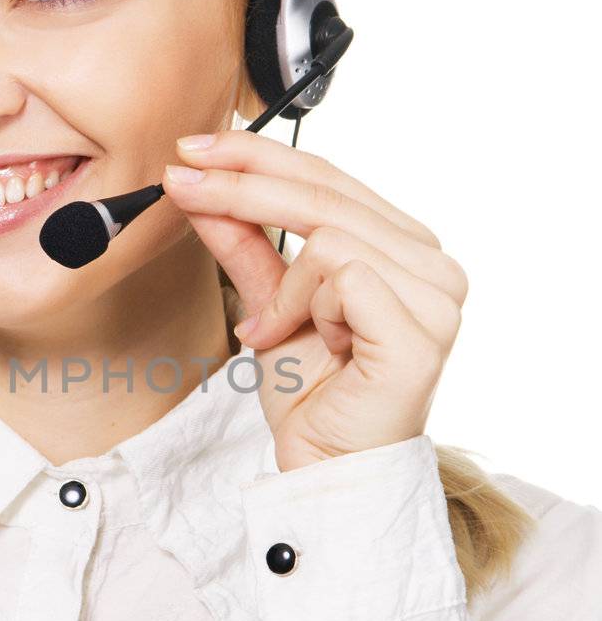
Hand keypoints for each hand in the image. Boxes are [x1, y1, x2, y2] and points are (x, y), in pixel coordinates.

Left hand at [162, 129, 467, 471]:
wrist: (324, 469)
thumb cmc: (310, 395)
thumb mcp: (267, 302)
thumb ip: (246, 243)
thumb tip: (200, 182)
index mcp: (406, 248)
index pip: (330, 177)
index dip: (259, 156)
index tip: (193, 150)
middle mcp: (433, 264)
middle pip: (326, 196)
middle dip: (242, 187)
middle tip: (182, 184)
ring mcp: (437, 297)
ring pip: (330, 237)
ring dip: (282, 287)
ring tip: (269, 331)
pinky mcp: (422, 331)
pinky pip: (343, 277)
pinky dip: (302, 307)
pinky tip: (301, 342)